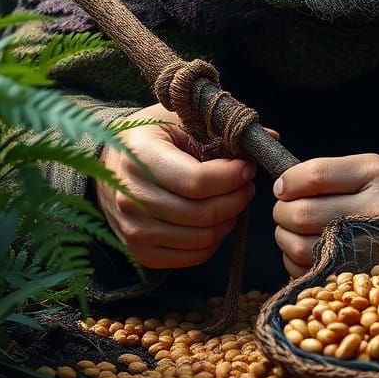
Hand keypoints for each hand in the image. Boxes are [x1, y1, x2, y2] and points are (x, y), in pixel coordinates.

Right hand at [97, 103, 256, 268]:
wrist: (108, 162)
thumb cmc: (151, 136)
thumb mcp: (181, 120)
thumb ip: (223, 128)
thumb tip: (270, 138)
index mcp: (140, 157)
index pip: (197, 181)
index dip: (231, 177)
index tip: (247, 167)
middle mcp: (131, 196)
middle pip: (201, 214)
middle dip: (235, 200)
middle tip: (246, 186)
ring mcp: (132, 228)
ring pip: (199, 240)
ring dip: (228, 221)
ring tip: (233, 201)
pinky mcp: (139, 250)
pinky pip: (189, 257)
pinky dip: (212, 242)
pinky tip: (216, 220)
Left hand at [272, 153, 378, 278]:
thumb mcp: (368, 168)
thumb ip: (326, 171)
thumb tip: (282, 186)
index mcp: (377, 175)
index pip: (315, 175)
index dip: (288, 182)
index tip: (282, 187)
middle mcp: (377, 211)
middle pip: (303, 213)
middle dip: (282, 212)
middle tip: (285, 210)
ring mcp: (371, 248)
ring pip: (301, 246)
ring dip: (285, 238)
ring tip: (294, 230)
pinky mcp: (361, 276)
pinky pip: (309, 271)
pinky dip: (296, 261)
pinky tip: (308, 250)